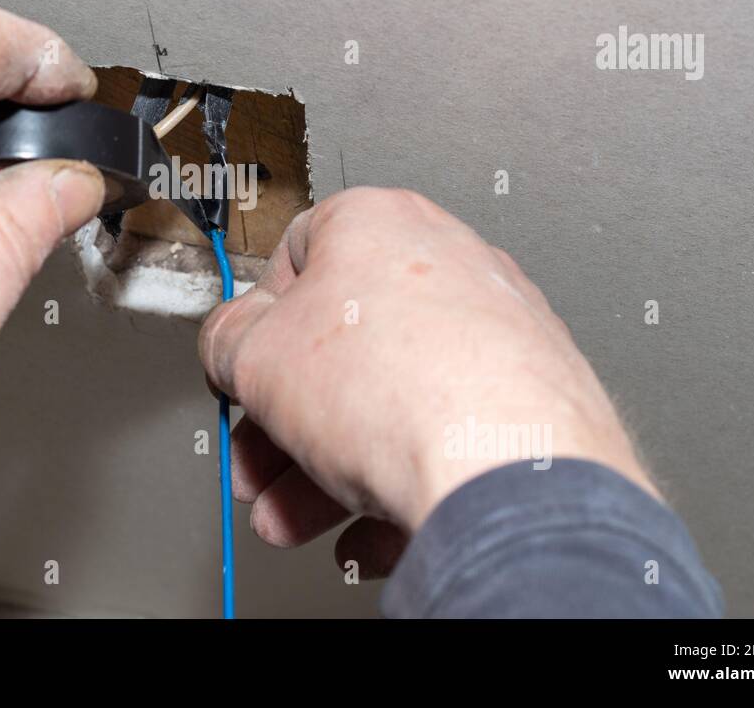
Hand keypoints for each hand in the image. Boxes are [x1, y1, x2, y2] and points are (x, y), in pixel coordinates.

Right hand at [199, 187, 655, 578]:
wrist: (508, 470)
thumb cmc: (400, 390)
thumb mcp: (253, 358)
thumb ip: (225, 340)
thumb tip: (228, 342)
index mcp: (377, 223)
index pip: (291, 260)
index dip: (254, 326)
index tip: (240, 372)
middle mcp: (446, 263)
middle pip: (338, 347)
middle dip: (285, 421)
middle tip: (260, 463)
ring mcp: (496, 331)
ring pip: (387, 402)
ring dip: (326, 467)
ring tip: (297, 516)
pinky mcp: (528, 400)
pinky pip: (442, 440)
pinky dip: (397, 485)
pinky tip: (367, 531)